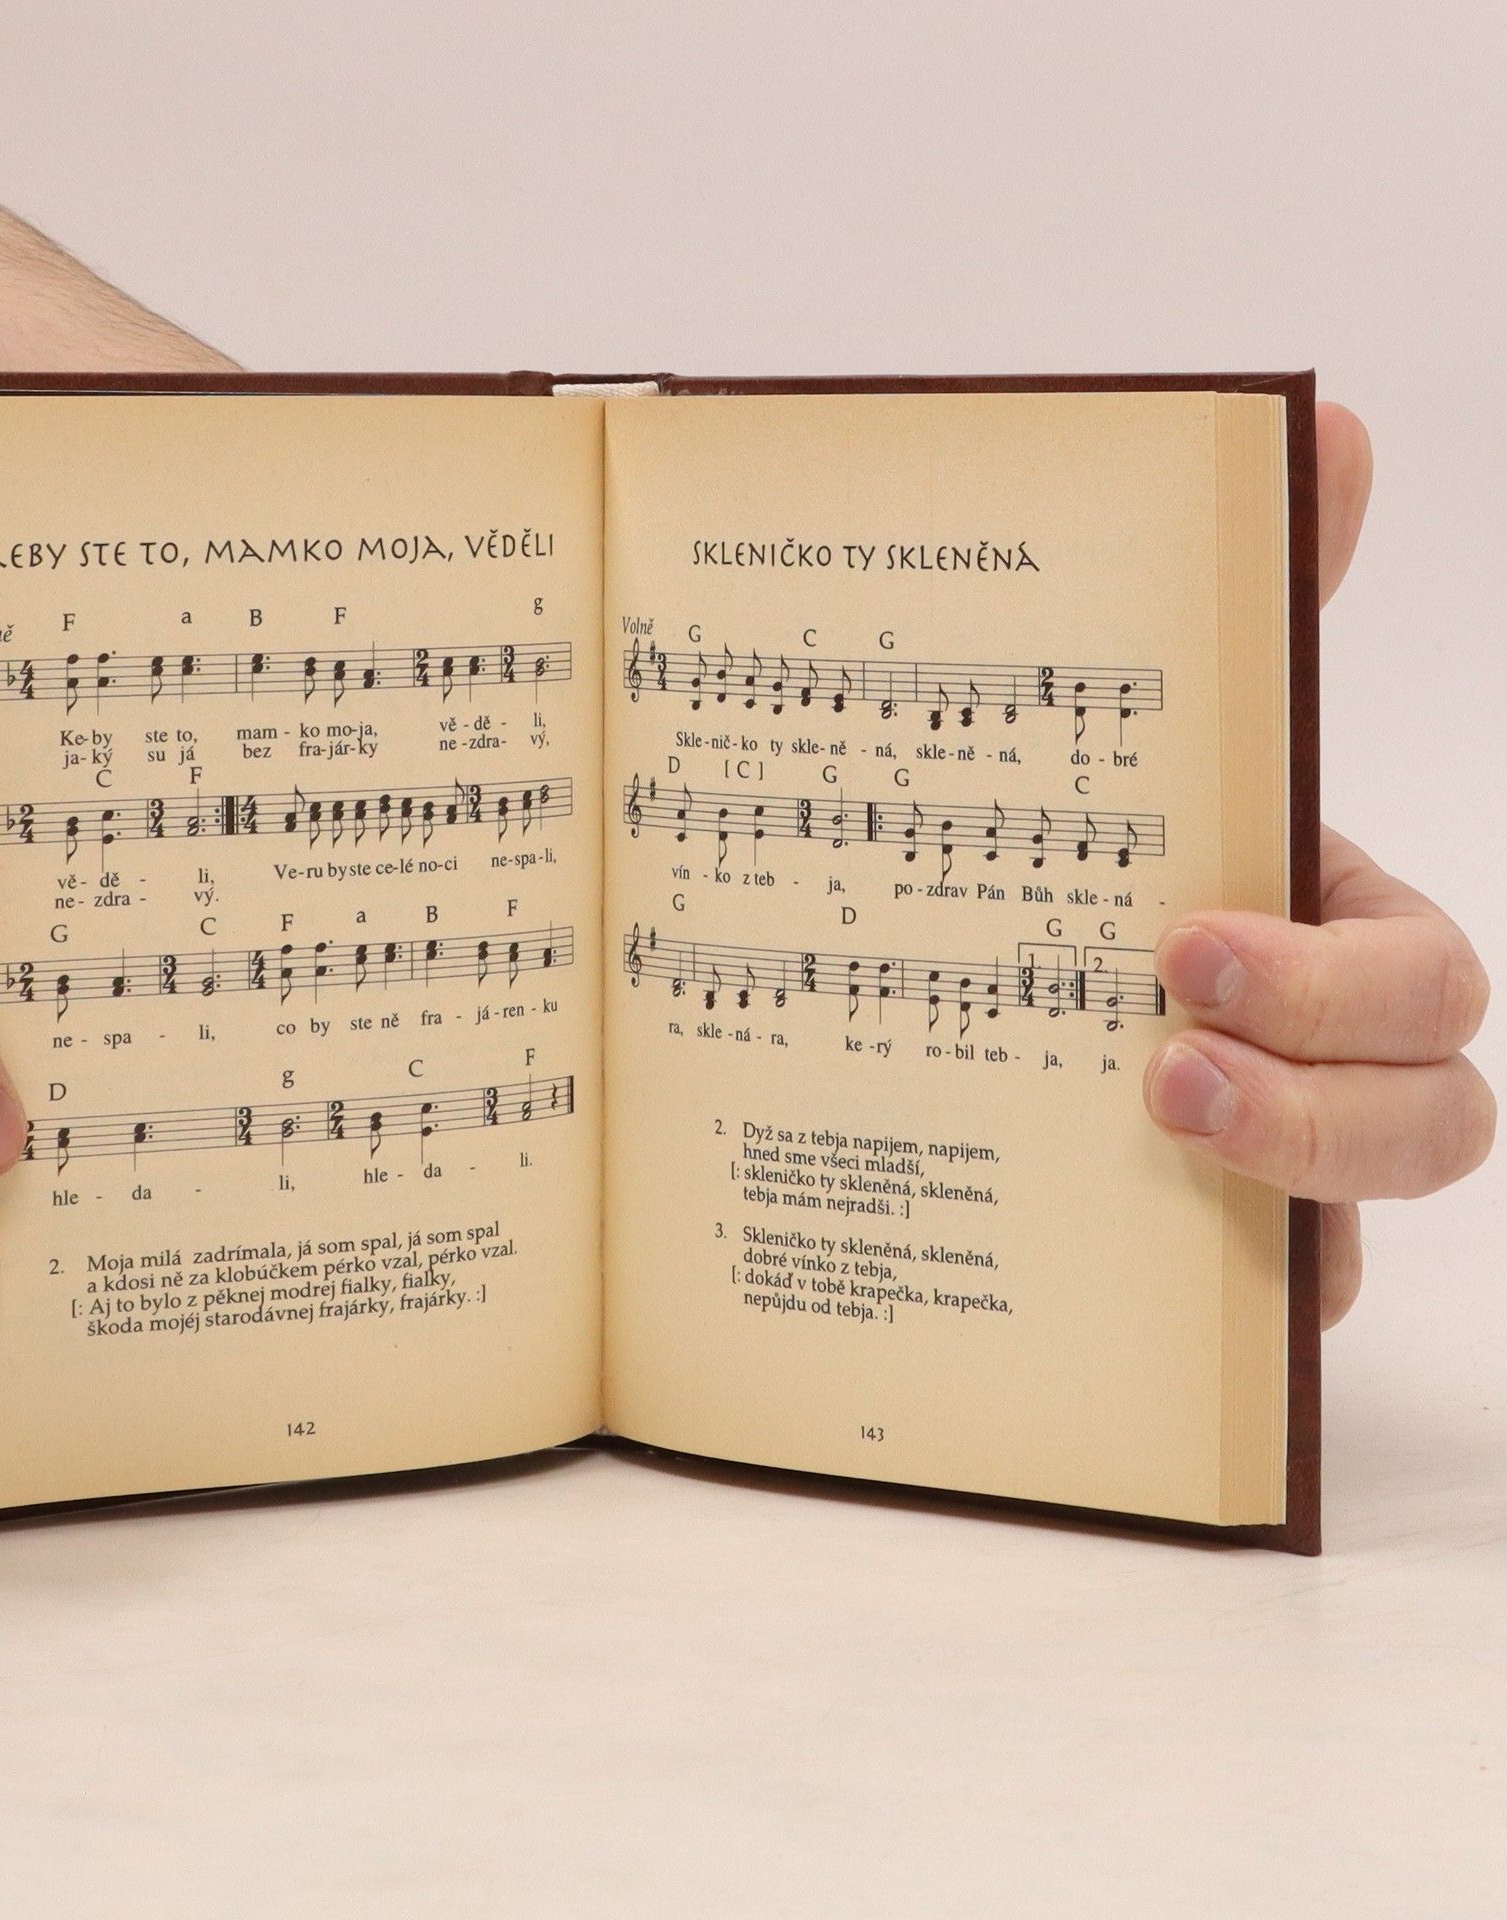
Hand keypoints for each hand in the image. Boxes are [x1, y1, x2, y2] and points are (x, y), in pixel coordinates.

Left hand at [1144, 404, 1493, 1325]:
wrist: (1021, 961)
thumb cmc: (1133, 856)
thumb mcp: (1176, 736)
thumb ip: (1259, 605)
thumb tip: (1332, 429)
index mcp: (1340, 942)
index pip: (1419, 986)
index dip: (1331, 987)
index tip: (1182, 947)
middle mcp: (1334, 1065)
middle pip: (1429, 1120)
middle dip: (1316, 1093)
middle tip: (1160, 1057)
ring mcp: (1280, 1174)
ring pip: (1359, 1225)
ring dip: (1279, 1191)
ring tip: (1138, 1136)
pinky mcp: (1213, 1266)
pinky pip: (1251, 1307)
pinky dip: (1210, 1299)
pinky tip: (1102, 1278)